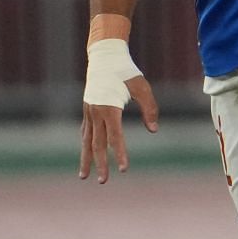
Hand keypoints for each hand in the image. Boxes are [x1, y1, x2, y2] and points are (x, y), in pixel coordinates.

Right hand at [78, 39, 158, 183]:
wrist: (105, 56)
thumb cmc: (126, 71)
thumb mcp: (142, 88)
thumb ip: (150, 109)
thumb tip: (153, 130)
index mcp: (110, 108)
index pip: (116, 137)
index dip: (120, 154)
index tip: (124, 169)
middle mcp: (96, 113)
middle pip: (98, 144)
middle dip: (100, 164)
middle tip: (104, 182)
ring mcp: (89, 112)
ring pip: (87, 141)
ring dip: (86, 159)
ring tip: (84, 177)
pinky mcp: (88, 110)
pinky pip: (86, 132)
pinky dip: (86, 145)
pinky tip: (86, 154)